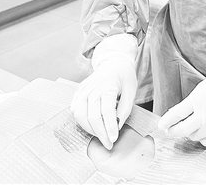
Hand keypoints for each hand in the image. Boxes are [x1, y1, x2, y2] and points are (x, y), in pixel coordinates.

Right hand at [71, 34, 137, 149]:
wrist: (114, 62)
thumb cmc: (124, 77)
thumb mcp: (131, 92)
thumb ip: (124, 110)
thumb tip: (116, 127)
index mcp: (108, 86)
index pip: (107, 111)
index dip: (110, 127)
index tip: (113, 139)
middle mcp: (93, 88)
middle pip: (92, 116)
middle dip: (100, 133)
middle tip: (108, 144)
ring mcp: (83, 89)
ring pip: (80, 115)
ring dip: (89, 129)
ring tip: (101, 135)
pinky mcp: (78, 91)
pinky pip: (75, 110)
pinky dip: (81, 121)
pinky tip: (92, 125)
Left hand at [157, 56, 205, 146]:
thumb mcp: (204, 87)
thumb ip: (192, 101)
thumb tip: (180, 114)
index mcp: (199, 99)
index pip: (177, 114)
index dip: (166, 121)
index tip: (161, 125)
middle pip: (182, 129)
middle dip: (173, 131)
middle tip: (170, 129)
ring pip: (194, 136)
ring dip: (188, 133)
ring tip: (189, 127)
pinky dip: (201, 138)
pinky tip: (201, 132)